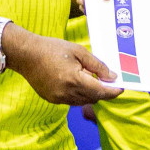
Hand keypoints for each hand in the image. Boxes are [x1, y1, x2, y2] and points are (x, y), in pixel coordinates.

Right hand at [4, 27, 121, 104]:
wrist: (26, 54)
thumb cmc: (53, 48)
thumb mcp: (79, 51)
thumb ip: (97, 65)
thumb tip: (112, 76)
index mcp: (74, 79)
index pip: (100, 92)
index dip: (113, 91)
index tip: (122, 87)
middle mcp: (66, 93)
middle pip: (93, 98)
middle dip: (102, 91)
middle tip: (106, 78)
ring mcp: (58, 99)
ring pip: (83, 101)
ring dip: (90, 93)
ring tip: (88, 77)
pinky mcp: (52, 100)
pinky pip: (71, 101)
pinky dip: (78, 94)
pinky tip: (75, 81)